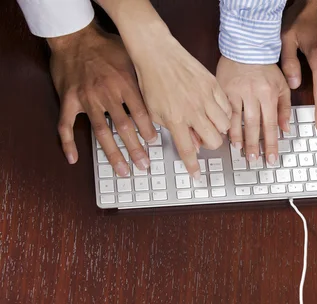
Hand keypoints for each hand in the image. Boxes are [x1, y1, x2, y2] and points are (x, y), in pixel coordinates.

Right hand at [49, 22, 155, 176]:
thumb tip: (167, 97)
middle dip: (135, 149)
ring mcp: (86, 99)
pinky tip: (73, 158)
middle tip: (144, 165)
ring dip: (112, 154)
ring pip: (100, 132)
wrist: (75, 36)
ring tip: (122, 170)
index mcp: (124, 83)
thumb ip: (145, 79)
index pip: (140, 112)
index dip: (148, 130)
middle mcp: (106, 93)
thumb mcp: (131, 58)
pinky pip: (66, 125)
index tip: (154, 143)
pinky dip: (67, 143)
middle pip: (123, 127)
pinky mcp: (69, 100)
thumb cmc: (106, 46)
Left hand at [97, 0, 231, 181]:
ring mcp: (206, 97)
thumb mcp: (155, 111)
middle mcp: (193, 110)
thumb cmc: (152, 81)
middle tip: (202, 136)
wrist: (157, 53)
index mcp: (175, 119)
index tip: (197, 175)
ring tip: (210, 122)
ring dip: (219, 129)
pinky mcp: (214, 85)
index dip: (193, 166)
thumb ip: (173, 130)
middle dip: (210, 144)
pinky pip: (228, 107)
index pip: (188, 150)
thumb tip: (192, 144)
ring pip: (225, 125)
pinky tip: (216, 109)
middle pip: (214, 141)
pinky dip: (225, 113)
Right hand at [216, 57, 290, 164]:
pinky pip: (223, 110)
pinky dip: (224, 123)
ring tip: (239, 151)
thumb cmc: (266, 68)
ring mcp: (236, 92)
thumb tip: (285, 130)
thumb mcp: (282, 86)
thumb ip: (284, 109)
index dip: (270, 144)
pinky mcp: (223, 89)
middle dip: (254, 145)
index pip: (270, 125)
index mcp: (269, 94)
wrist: (246, 47)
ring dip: (238, 137)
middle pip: (253, 126)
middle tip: (253, 160)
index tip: (270, 158)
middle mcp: (253, 94)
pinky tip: (225, 134)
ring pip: (236, 119)